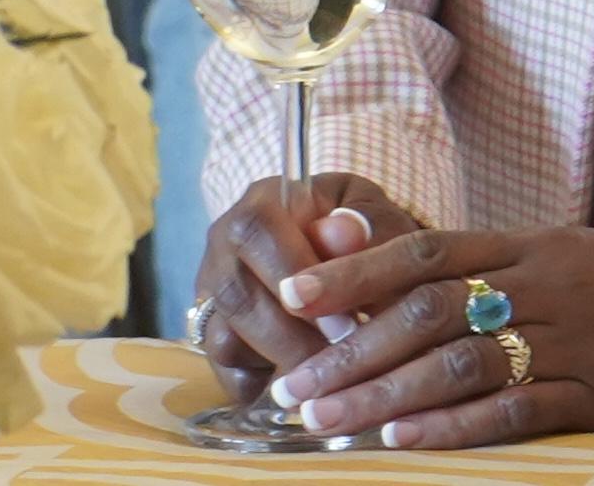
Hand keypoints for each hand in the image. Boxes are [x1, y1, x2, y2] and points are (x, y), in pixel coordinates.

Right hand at [194, 174, 426, 388]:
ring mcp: (214, 294)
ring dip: (281, 364)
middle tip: (342, 362)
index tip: (346, 320)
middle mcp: (225, 246)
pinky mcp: (218, 339)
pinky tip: (308, 391)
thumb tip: (347, 232)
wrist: (357, 258)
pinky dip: (265, 388)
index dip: (294, 274)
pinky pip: (227, 372)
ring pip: (225, 337)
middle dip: (292, 335)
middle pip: (235, 291)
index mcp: (261, 202)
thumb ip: (369, 223)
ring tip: (331, 383)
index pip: (257, 230)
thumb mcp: (378, 218)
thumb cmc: (367, 234)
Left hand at [258, 217, 593, 449]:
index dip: (354, 273)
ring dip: (388, 394)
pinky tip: (404, 437)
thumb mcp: (534, 249)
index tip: (292, 295)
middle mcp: (540, 288)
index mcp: (521, 245)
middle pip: (430, 314)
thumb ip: (450, 255)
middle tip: (296, 386)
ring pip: (464, 365)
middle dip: (353, 352)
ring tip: (330, 418)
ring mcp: (571, 343)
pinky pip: (518, 412)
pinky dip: (457, 425)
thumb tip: (346, 239)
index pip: (422, 251)